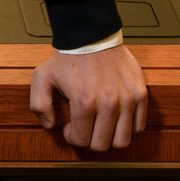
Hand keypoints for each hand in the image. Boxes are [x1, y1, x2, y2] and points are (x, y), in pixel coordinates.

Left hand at [29, 45, 146, 150]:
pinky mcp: (140, 94)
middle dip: (90, 140)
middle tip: (85, 128)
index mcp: (84, 102)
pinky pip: (139, 127)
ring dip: (110, 137)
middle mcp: (108, 103)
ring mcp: (127, 99)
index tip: (71, 128)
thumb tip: (48, 125)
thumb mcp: (43, 77)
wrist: (92, 36)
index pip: (82, 140)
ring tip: (101, 125)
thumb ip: (39, 104)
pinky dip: (127, 128)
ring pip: (122, 140)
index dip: (73, 138)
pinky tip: (115, 118)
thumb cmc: (68, 57)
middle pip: (102, 145)